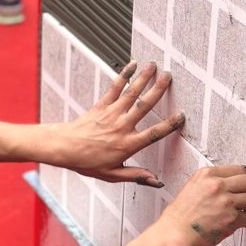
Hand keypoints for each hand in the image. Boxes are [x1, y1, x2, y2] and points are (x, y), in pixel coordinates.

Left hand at [50, 61, 184, 185]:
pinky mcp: (101, 106)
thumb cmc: (86, 162)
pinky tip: (132, 65)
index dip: (169, 125)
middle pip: (145, 106)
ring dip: (144, 78)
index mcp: (127, 145)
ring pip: (131, 93)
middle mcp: (122, 126)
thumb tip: (156, 181)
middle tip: (169, 77)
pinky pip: (115, 88)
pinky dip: (124, 75)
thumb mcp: (112, 175)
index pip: (154, 134)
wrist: (64, 148)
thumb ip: (136, 176)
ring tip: (155, 65)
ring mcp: (111, 114)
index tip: (181, 116)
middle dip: (158, 90)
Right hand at [156, 165, 245, 245]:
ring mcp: (225, 201)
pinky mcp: (232, 218)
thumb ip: (209, 184)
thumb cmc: (178, 217)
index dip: (245, 178)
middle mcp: (217, 185)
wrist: (174, 235)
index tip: (245, 184)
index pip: (238, 168)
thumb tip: (227, 186)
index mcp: (206, 175)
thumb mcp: (191, 188)